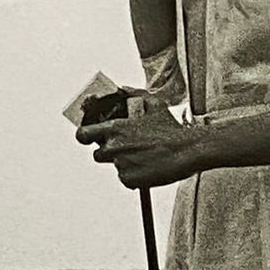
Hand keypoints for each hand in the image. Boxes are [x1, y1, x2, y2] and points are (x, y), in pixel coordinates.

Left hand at [75, 97, 206, 188]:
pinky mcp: (129, 180)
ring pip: (115, 166)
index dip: (84, 136)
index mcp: (116, 128)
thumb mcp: (153, 105)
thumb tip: (123, 89)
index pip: (83, 135)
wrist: (187, 150)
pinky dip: (134, 176)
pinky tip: (148, 167)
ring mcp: (121, 165)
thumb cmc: (171, 129)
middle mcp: (114, 147)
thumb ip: (134, 95)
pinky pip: (126, 179)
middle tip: (126, 149)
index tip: (88, 137)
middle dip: (108, 152)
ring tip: (144, 157)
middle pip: (97, 154)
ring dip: (125, 163)